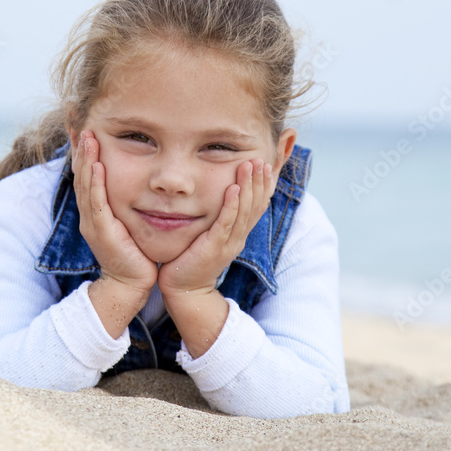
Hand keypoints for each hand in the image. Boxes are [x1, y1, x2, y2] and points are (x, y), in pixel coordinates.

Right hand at [72, 131, 158, 295]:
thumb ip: (125, 204)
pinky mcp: (102, 232)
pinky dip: (95, 183)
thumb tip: (136, 183)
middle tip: (78, 124)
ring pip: (86, 186)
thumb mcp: (127, 223)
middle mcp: (89, 215)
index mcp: (94, 212)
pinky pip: (97, 203)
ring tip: (87, 137)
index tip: (83, 129)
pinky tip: (96, 165)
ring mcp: (93, 224)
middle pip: (81, 176)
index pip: (86, 176)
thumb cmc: (134, 254)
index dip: (83, 153)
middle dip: (80, 150)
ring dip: (86, 160)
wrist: (130, 284)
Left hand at [158, 158, 272, 297]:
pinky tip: (234, 189)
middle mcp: (238, 238)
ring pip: (244, 211)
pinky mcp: (214, 248)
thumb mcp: (210, 236)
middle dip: (258, 181)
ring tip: (250, 166)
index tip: (266, 166)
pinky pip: (226, 223)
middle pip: (254, 206)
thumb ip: (218, 220)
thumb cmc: (192, 260)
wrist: (184, 290)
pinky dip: (231, 205)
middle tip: (261, 160)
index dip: (263, 186)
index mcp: (238, 235)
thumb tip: (221, 198)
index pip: (256, 206)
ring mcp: (228, 243)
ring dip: (248, 187)